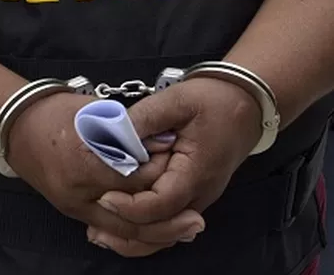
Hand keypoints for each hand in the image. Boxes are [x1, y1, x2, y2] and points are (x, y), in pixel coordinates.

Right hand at [9, 92, 205, 254]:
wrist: (15, 127)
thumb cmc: (53, 112)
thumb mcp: (93, 113)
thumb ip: (129, 131)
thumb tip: (165, 143)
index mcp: (84, 161)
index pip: (136, 178)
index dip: (162, 173)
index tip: (181, 166)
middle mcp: (78, 190)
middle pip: (133, 215)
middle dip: (168, 217)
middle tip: (197, 218)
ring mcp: (73, 204)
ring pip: (122, 231)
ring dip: (156, 234)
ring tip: (185, 230)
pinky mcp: (71, 211)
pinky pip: (108, 231)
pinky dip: (134, 234)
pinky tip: (156, 232)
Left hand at [89, 77, 261, 254]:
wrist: (243, 104)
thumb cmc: (211, 100)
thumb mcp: (176, 100)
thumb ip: (143, 118)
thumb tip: (111, 133)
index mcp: (196, 172)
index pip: (161, 204)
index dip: (130, 205)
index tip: (103, 196)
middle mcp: (199, 193)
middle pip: (162, 227)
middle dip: (126, 228)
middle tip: (92, 223)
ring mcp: (196, 198)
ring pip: (165, 232)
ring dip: (133, 236)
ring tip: (97, 234)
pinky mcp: (190, 195)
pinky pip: (167, 222)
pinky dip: (143, 228)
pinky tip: (116, 227)